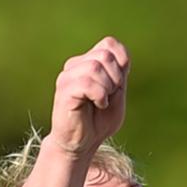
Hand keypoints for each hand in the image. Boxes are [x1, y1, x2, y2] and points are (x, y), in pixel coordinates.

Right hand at [49, 37, 128, 158]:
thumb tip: (122, 55)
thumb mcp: (117, 96)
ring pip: (96, 67)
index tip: (119, 84)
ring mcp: (68, 76)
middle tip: (110, 96)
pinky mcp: (64, 90)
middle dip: (116, 78)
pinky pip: (87, 82)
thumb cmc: (99, 121)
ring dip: (107, 88)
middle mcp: (75, 65)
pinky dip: (100, 95)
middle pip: (105, 55)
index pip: (109, 43)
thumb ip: (120, 75)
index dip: (121, 62)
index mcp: (88, 63)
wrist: (82, 143)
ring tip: (102, 102)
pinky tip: (98, 105)